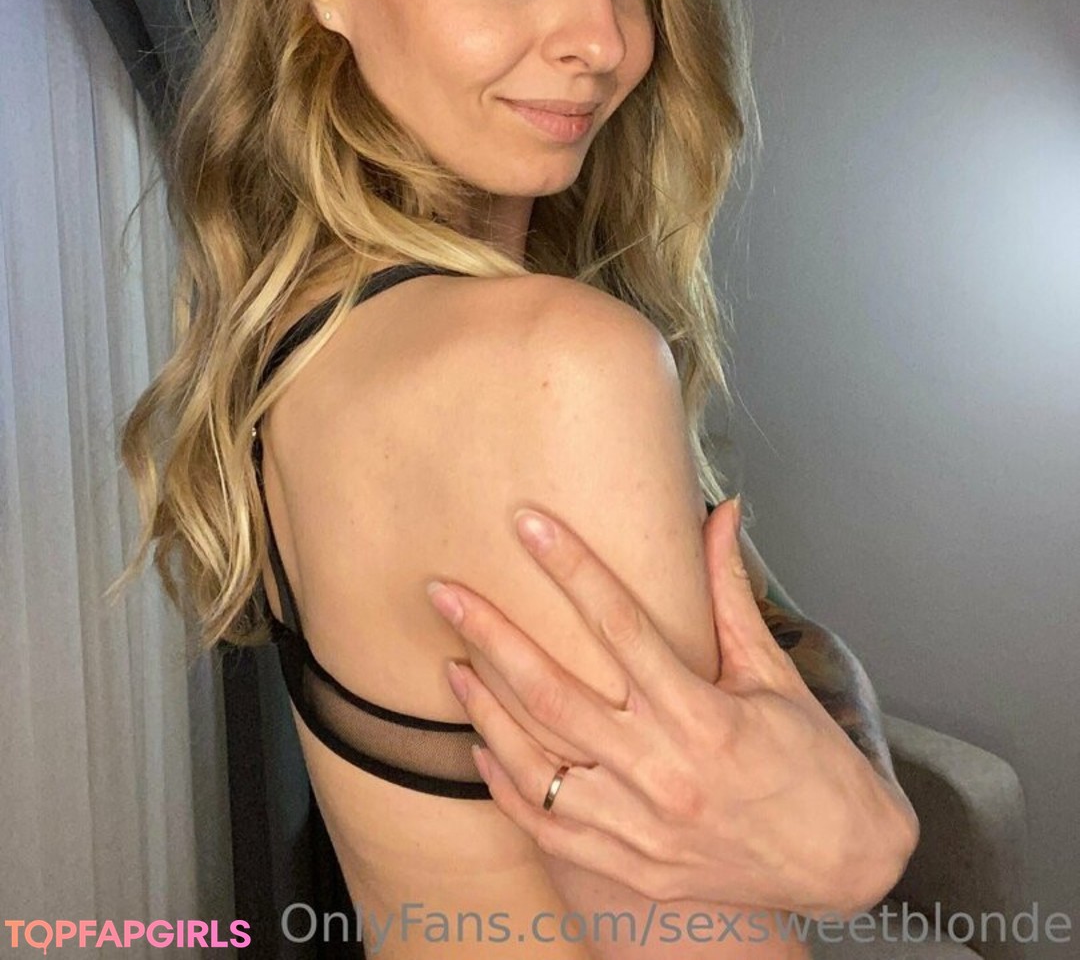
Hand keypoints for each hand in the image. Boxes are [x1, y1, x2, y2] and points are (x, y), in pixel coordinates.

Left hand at [427, 497, 918, 919]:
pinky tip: (483, 746)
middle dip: (491, 636)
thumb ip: (730, 594)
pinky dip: (507, 787)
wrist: (845, 866)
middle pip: (554, 694)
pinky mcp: (631, 867)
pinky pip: (548, 828)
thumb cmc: (812, 765)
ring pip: (537, 764)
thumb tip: (719, 514)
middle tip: (445, 592)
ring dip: (485, 710)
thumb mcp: (773, 675)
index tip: (529, 525)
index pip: (620, 626)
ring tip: (452, 662)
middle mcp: (665, 774)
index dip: (571, 568)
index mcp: (703, 718)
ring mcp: (641, 829)